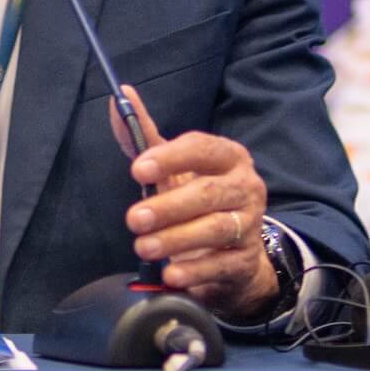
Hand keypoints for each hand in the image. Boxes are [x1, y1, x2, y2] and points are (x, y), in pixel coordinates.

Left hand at [110, 85, 277, 322]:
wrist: (232, 253)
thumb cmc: (197, 198)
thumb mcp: (172, 167)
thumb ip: (145, 136)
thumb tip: (119, 95)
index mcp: (228, 156)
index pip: (202, 148)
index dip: (170, 157)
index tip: (137, 170)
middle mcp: (246, 186)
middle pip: (207, 193)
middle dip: (167, 207)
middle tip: (133, 219)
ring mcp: (250, 225)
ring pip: (216, 229)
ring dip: (175, 239)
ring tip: (143, 248)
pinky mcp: (246, 261)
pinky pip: (221, 265)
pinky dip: (195, 271)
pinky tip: (171, 275)